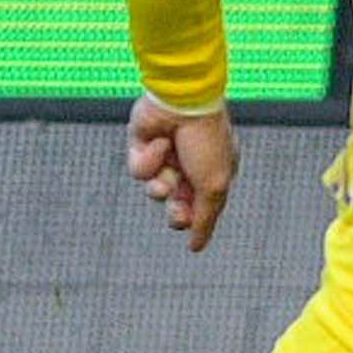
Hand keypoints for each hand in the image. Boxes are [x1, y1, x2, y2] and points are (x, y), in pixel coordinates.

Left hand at [126, 97, 239, 253]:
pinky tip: (159, 143)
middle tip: (177, 210)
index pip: (201, 208)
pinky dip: (148, 159)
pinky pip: (138, 169)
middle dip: (175, 209)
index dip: (193, 220)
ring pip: (154, 189)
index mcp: (214, 174)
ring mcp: (166, 158)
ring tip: (167, 172)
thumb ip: (205, 218)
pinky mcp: (143, 147)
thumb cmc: (207, 142)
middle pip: (175, 204)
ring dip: (160, 183)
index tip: (188, 226)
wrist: (183, 105)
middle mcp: (189, 167)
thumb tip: (196, 247)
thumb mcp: (213, 186)